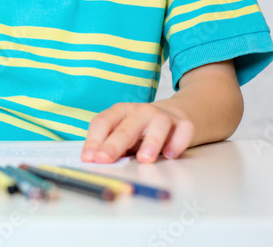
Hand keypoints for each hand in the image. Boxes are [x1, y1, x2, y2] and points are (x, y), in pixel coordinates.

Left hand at [80, 101, 194, 163]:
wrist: (173, 114)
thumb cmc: (141, 129)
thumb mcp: (121, 133)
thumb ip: (109, 144)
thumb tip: (92, 161)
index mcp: (120, 111)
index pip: (103, 122)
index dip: (94, 140)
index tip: (88, 158)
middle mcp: (141, 111)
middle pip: (126, 126)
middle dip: (114, 144)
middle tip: (105, 159)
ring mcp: (164, 116)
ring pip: (158, 124)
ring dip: (151, 141)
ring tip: (144, 159)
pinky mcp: (184, 124)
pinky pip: (183, 131)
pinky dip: (177, 143)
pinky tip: (170, 155)